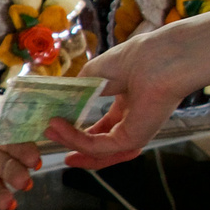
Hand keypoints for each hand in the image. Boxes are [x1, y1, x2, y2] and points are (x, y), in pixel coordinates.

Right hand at [42, 32, 195, 167]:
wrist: (159, 59)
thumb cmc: (136, 58)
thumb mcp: (96, 73)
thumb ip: (78, 91)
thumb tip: (59, 102)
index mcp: (128, 107)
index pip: (102, 128)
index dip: (79, 131)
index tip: (55, 125)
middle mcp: (131, 123)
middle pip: (99, 146)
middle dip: (73, 144)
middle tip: (50, 136)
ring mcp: (132, 134)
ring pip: (96, 150)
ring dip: (70, 143)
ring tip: (50, 133)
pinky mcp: (130, 141)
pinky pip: (97, 146)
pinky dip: (75, 138)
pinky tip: (59, 126)